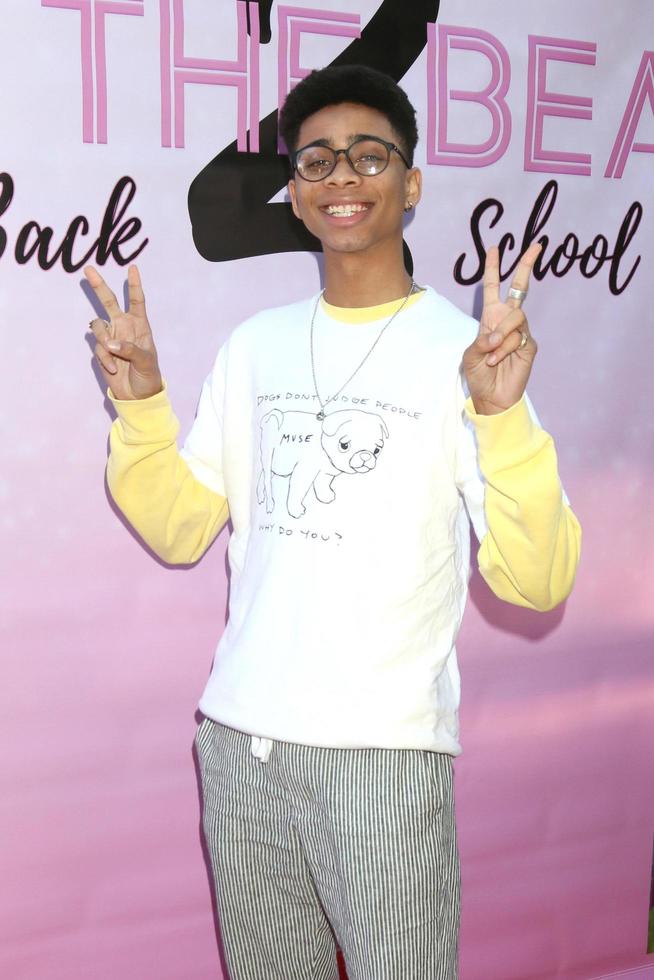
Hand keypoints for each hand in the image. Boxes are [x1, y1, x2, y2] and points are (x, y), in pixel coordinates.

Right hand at [85, 264, 162, 399]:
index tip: (133, 268)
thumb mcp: (146, 362)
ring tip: (114, 355)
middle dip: (98, 286)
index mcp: (139, 325)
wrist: (137, 395)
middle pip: (109, 302)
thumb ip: (130, 350)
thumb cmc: (148, 375)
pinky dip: (104, 358)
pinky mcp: (102, 350)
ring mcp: (111, 337)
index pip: (136, 301)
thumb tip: (110, 344)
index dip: (134, 285)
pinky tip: (114, 368)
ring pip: (98, 326)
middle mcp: (124, 327)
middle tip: (88, 269)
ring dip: (103, 339)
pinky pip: (98, 347)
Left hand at [462, 243, 540, 414]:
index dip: (493, 269)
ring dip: (501, 334)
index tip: (495, 249)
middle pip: (519, 288)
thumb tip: (497, 336)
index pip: (493, 289)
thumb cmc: (479, 375)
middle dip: (526, 266)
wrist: (492, 397)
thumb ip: (481, 341)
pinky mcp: (529, 345)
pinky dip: (505, 348)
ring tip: (492, 352)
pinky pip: (518, 337)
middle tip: (536, 247)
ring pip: (516, 317)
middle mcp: (507, 321)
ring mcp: (520, 332)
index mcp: (490, 318)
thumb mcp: (470, 355)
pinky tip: (498, 360)